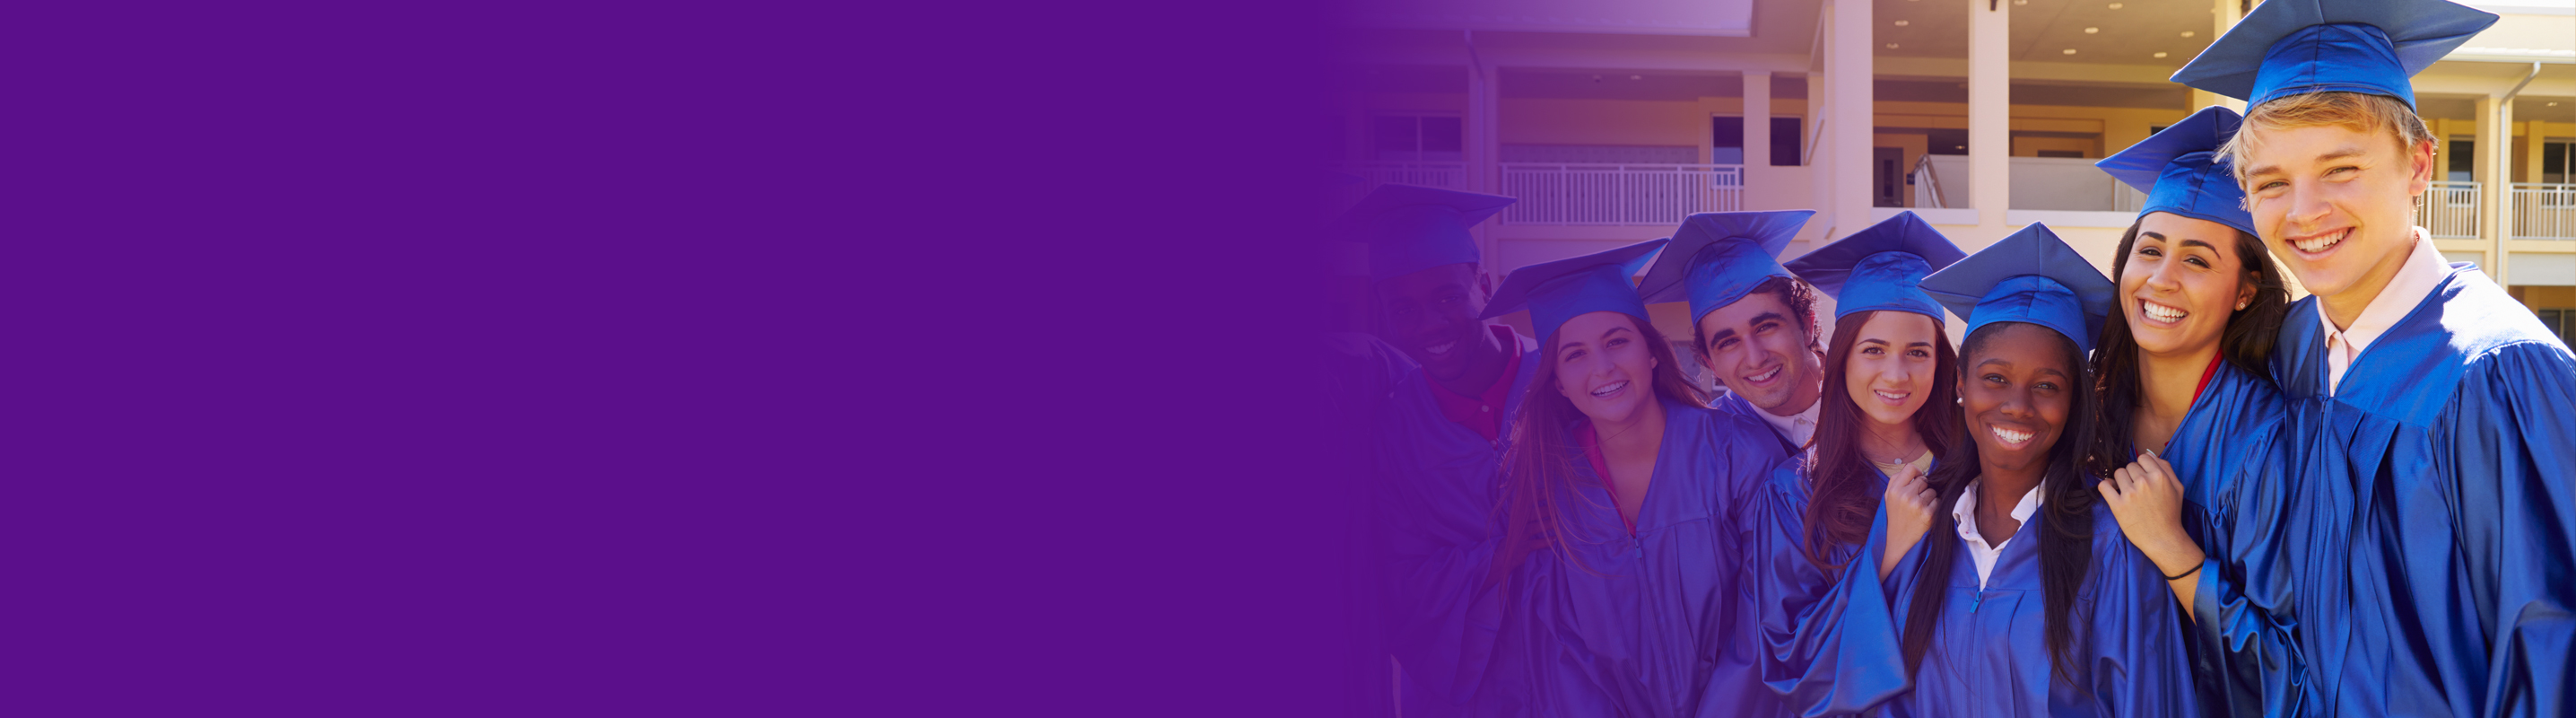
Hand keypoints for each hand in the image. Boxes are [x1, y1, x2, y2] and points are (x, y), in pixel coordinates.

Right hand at [1880, 464, 1937, 579]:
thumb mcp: (1889, 496)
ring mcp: (1917, 505)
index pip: (1910, 468)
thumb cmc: (1895, 515)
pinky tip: (1926, 513)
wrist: (1898, 539)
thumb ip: (1897, 480)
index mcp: (1894, 490)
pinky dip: (1934, 506)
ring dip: (1930, 497)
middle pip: (1924, 480)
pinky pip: (1938, 501)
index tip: (1917, 479)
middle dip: (1923, 487)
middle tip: (1917, 499)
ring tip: (1920, 507)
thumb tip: (1915, 470)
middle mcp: (1905, 496)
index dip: (1916, 473)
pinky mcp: (1928, 514)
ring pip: (1932, 491)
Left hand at [2096, 451, 2200, 575]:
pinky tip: (2113, 492)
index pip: (2142, 458)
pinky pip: (2104, 486)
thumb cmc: (2171, 513)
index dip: (2142, 467)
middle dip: (2132, 475)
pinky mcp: (2118, 505)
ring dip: (2121, 482)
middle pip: (2129, 466)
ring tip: (2128, 493)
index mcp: (2159, 476)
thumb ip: (2166, 467)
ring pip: (2117, 474)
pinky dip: (2106, 486)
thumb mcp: (2177, 487)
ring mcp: (2130, 494)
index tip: (2143, 477)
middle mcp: (2144, 482)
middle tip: (2138, 489)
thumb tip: (2150, 454)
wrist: (2163, 538)